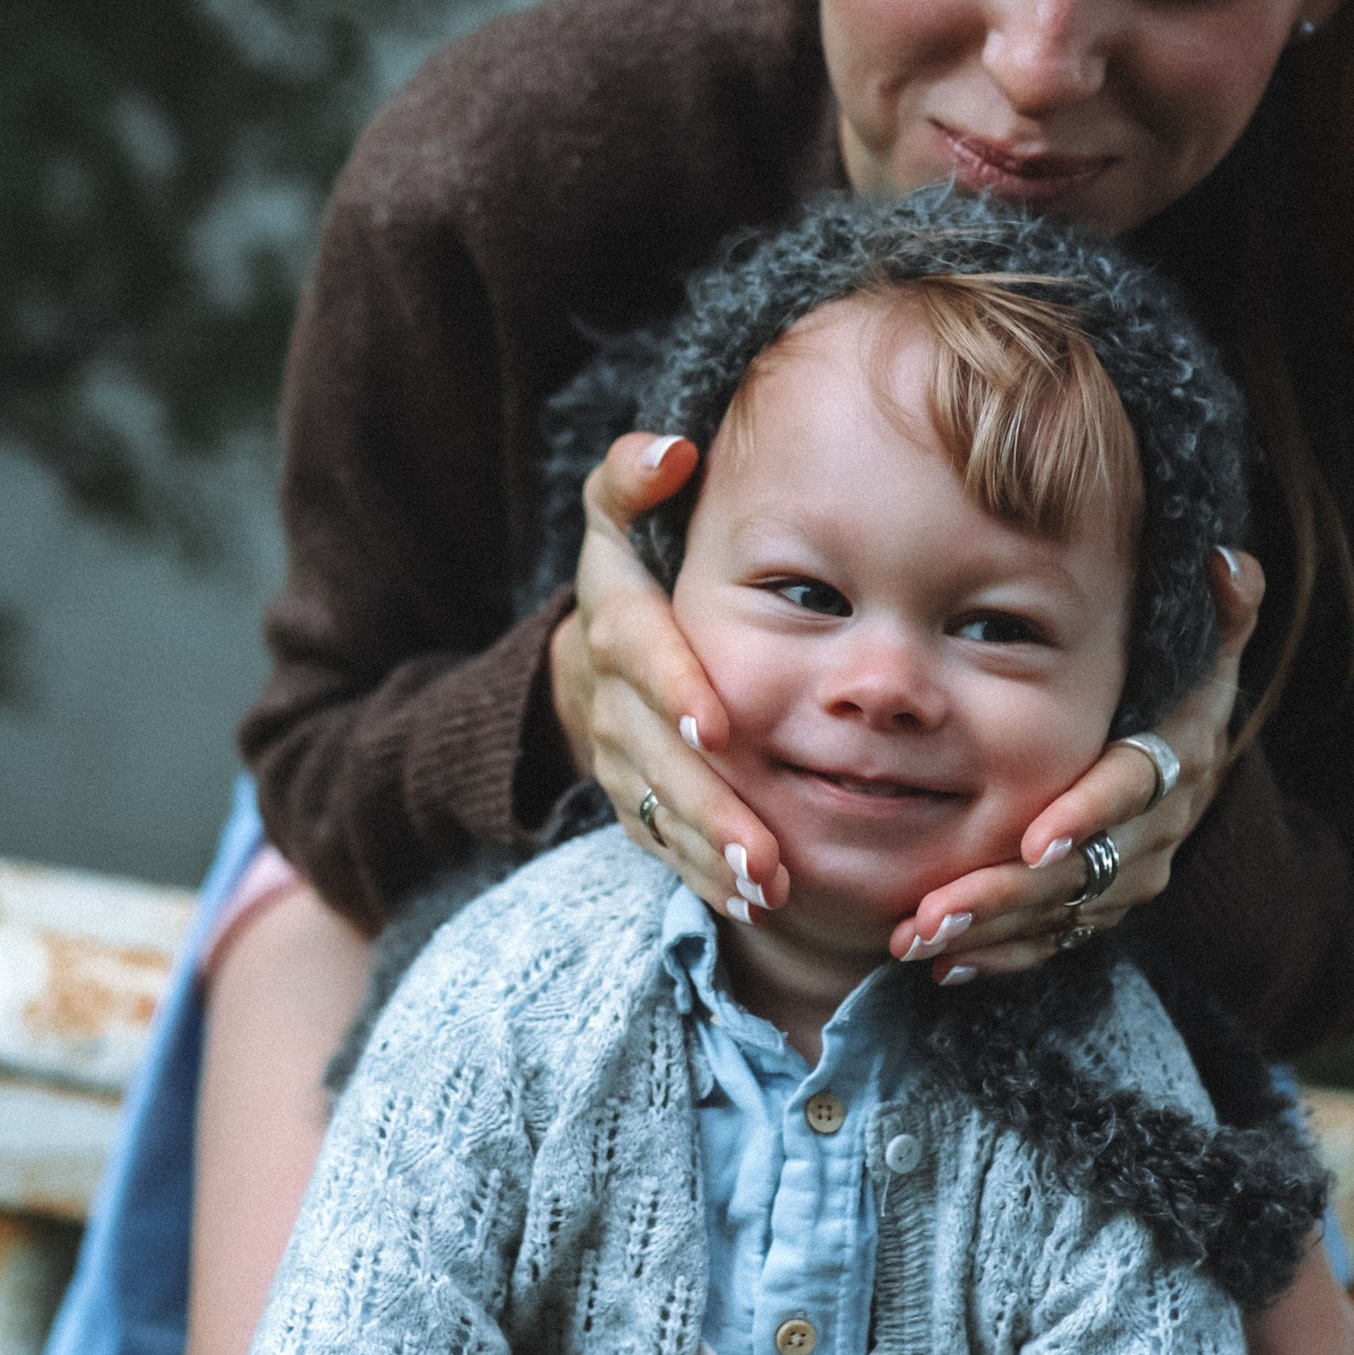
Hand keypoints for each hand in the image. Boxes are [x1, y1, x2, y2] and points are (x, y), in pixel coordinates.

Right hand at [548, 432, 792, 926]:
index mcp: (618, 622)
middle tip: (765, 852)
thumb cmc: (633, 578)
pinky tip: (755, 902)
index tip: (720, 725)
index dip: (674, 687)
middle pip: (657, 756)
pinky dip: (706, 878)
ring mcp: (621, 761)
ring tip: (769, 887)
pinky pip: (666, 849)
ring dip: (713, 855)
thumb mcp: (618, 516)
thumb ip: (632, 478)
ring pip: (662, 814)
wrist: (584, 664)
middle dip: (709, 805)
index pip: (640, 652)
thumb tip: (672, 451)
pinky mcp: (634, 807)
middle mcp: (612, 699)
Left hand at [887, 549, 1263, 978]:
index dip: (1089, 814)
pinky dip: (998, 957)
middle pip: (1082, 872)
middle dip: (1008, 893)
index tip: (1036, 838)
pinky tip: (940, 965)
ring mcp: (1124, 880)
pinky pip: (1049, 945)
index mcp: (1174, 762)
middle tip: (936, 909)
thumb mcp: (1204, 649)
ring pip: (1057, 916)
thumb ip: (1219, 609)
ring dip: (988, 931)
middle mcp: (1154, 832)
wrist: (1187, 768)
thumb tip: (1226, 560)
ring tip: (916, 938)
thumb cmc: (1175, 691)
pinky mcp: (1096, 912)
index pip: (1133, 789)